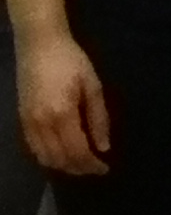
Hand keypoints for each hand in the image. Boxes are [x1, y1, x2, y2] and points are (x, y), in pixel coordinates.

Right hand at [16, 31, 107, 175]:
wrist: (39, 46)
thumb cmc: (71, 61)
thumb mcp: (93, 86)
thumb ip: (98, 118)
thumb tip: (103, 146)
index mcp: (62, 114)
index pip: (77, 151)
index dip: (91, 164)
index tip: (105, 168)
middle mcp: (41, 123)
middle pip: (59, 159)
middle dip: (78, 168)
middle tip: (95, 168)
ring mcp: (27, 123)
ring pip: (44, 157)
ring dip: (63, 165)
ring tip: (81, 163)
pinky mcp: (21, 119)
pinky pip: (33, 147)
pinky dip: (48, 157)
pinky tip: (62, 154)